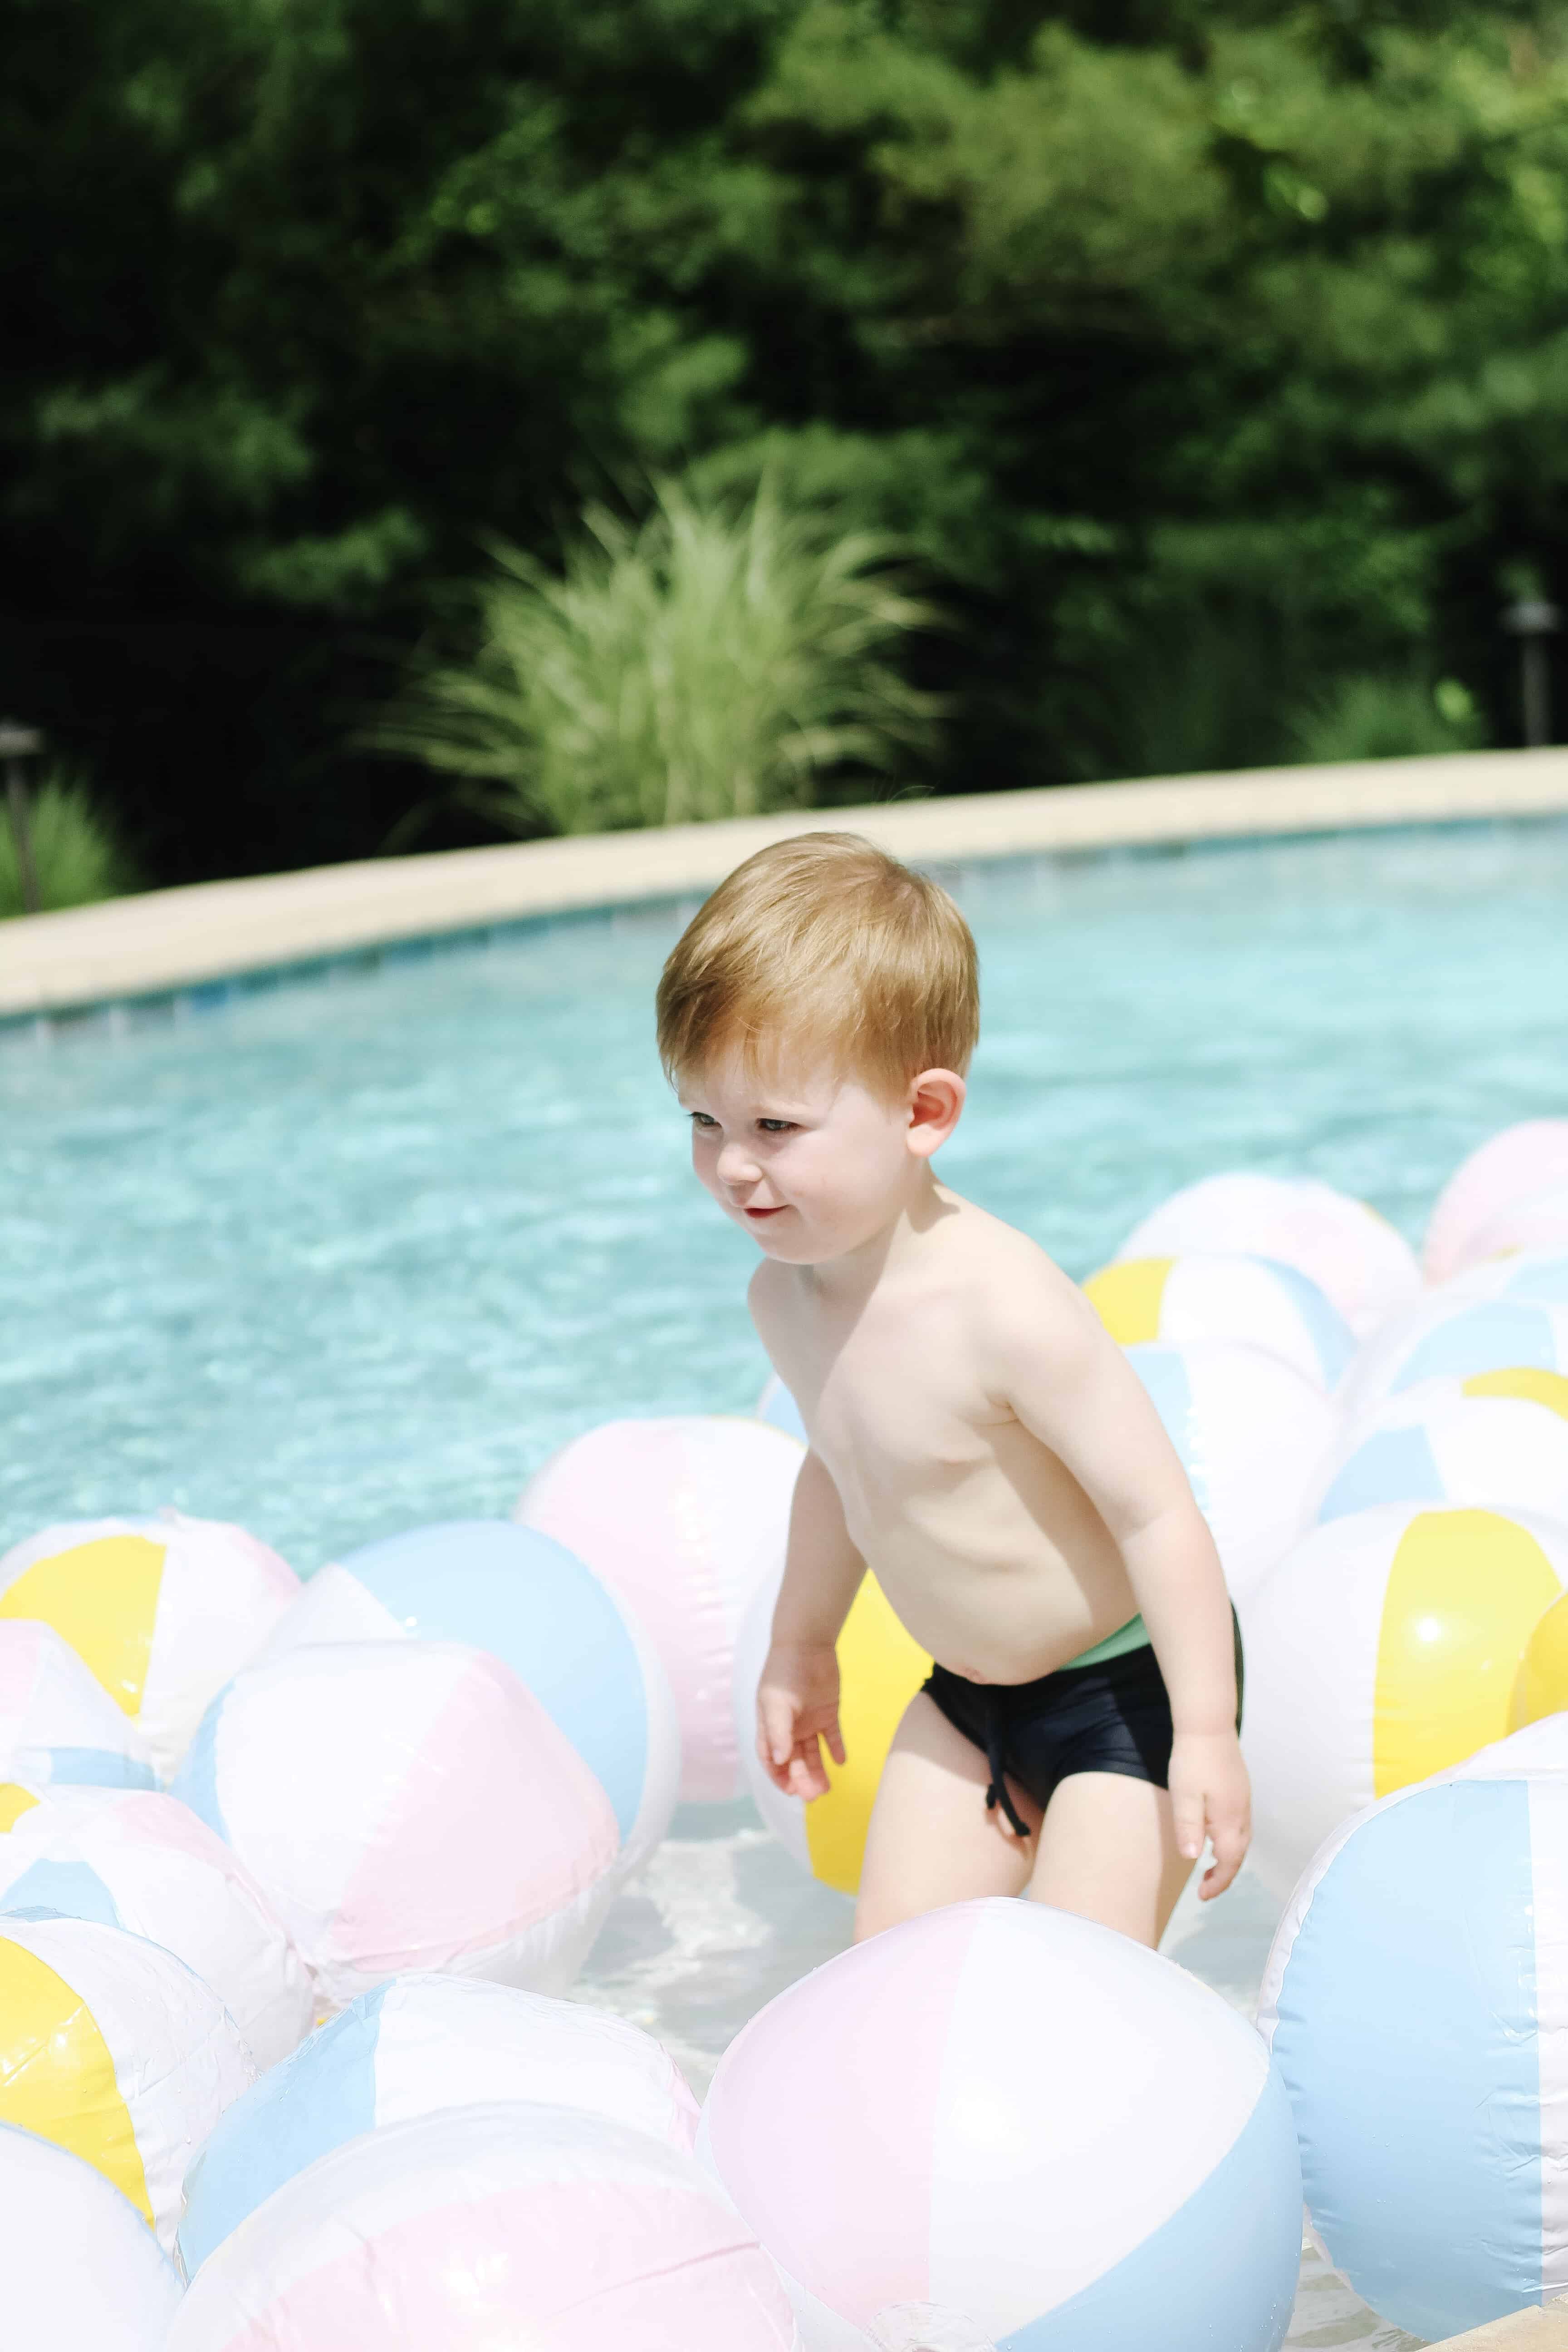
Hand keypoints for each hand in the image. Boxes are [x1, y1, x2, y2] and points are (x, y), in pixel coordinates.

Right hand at [756, 1641, 844, 1799]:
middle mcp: (789, 1727)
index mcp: (771, 1725)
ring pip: (813, 1752)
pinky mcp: (827, 1712)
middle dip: (801, 1778)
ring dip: (818, 1770)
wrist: (808, 1643)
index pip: (771, 1758)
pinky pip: (832, 1737)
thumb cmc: (785, 1672)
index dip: (778, 1776)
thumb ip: (779, 1732)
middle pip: (794, 1760)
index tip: (790, 1791)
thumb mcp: (777, 1702)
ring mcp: (809, 1720)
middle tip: (813, 1796)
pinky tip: (841, 1762)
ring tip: (826, 1788)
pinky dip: (836, 1749)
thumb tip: (780, 1761)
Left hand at [1168, 1729, 1250, 1900]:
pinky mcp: (1240, 1788)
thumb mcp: (1184, 1796)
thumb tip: (1193, 1859)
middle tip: (1205, 1888)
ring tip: (1210, 1868)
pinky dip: (1231, 1840)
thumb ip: (1188, 1827)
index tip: (1202, 1896)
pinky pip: (1240, 1825)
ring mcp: (1244, 1800)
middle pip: (1239, 1855)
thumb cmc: (1192, 1760)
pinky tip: (1216, 1835)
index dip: (1217, 1883)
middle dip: (1224, 1875)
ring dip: (1229, 1858)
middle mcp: (1242, 1813)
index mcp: (1230, 1820)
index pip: (1229, 1862)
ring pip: (1242, 1840)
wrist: (1208, 1724)